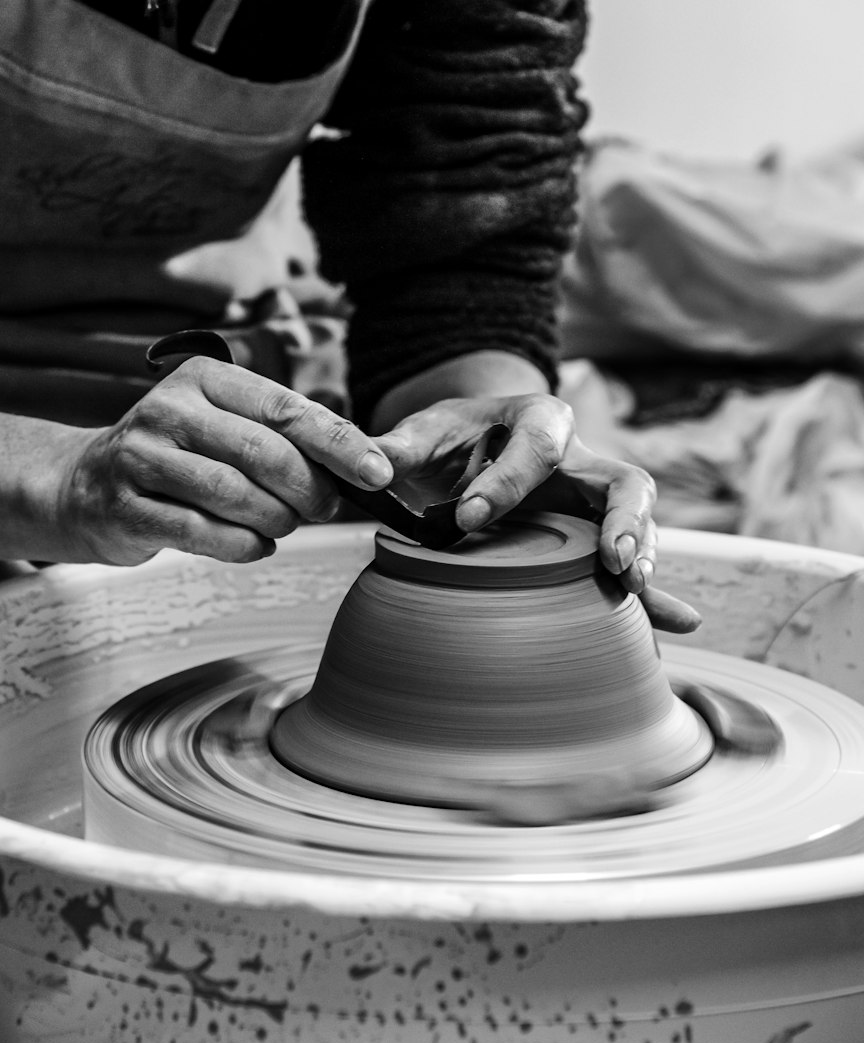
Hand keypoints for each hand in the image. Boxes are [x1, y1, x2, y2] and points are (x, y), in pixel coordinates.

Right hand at [53, 357, 392, 564]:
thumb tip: (358, 463)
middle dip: (309, 488)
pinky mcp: (124, 507)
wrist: (81, 483)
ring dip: (276, 519)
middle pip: (262, 451)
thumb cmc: (174, 455)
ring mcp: (140, 457)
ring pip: (233, 493)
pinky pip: (201, 532)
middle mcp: (169, 409)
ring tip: (285, 525)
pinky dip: (242, 544)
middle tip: (326, 509)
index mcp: (203, 378)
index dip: (338, 441)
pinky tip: (257, 546)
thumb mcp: (219, 423)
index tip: (378, 471)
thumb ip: (278, 435)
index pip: (285, 408)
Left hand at [373, 392, 699, 633]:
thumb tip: (369, 469)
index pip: (537, 443)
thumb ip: (397, 447)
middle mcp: (579, 458)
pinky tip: (674, 624)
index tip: (469, 516)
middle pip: (621, 479)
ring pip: (637, 519)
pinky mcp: (594, 536)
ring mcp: (591, 500)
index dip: (507, 480)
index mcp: (539, 419)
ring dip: (640, 554)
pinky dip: (652, 596)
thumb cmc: (452, 437)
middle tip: (608, 559)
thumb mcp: (423, 431)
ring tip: (629, 589)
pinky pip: (630, 564)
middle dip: (622, 518)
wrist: (475, 442)